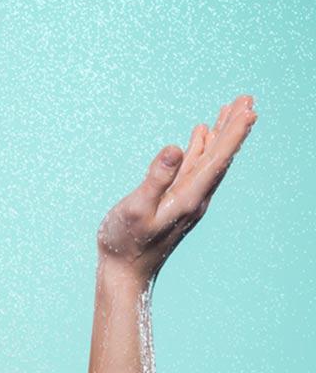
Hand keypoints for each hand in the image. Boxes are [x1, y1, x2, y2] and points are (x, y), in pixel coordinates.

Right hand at [96, 94, 257, 282]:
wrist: (124, 273)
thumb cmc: (124, 242)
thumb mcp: (135, 209)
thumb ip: (155, 179)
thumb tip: (175, 148)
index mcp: (188, 199)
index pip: (217, 161)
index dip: (233, 135)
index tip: (249, 111)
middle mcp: (195, 198)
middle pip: (221, 157)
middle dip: (234, 127)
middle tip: (248, 99)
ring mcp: (187, 199)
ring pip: (210, 160)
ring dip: (222, 134)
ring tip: (232, 109)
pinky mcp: (177, 200)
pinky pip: (195, 167)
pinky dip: (202, 147)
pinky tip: (201, 134)